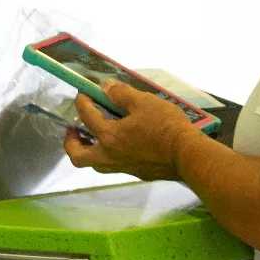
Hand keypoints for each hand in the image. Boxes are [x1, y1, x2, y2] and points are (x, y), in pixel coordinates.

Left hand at [61, 80, 202, 183]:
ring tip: (93, 137)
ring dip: (89, 150)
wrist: (188, 156)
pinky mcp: (136, 173)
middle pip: (79, 157)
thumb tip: (105, 87)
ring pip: (96, 163)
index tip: (83, 93)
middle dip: (71, 141)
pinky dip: (108, 154)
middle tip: (73, 128)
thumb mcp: (144, 102)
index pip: (86, 117)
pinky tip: (119, 142)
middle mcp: (110, 156)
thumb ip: (121, 94)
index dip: (82, 101)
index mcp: (109, 136)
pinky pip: (113, 165)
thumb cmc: (166, 127)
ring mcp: (122, 167)